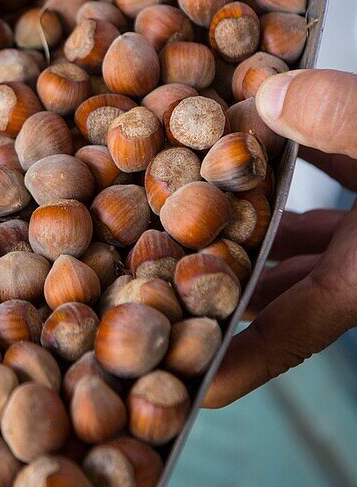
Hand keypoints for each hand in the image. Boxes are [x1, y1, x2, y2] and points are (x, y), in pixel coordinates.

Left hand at [205, 69, 356, 407]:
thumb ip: (348, 121)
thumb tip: (262, 97)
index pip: (294, 330)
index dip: (240, 361)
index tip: (185, 389)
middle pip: (279, 292)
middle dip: (220, 294)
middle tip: (149, 293)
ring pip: (297, 243)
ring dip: (245, 233)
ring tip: (175, 223)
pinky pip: (328, 192)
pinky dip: (291, 174)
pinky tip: (254, 148)